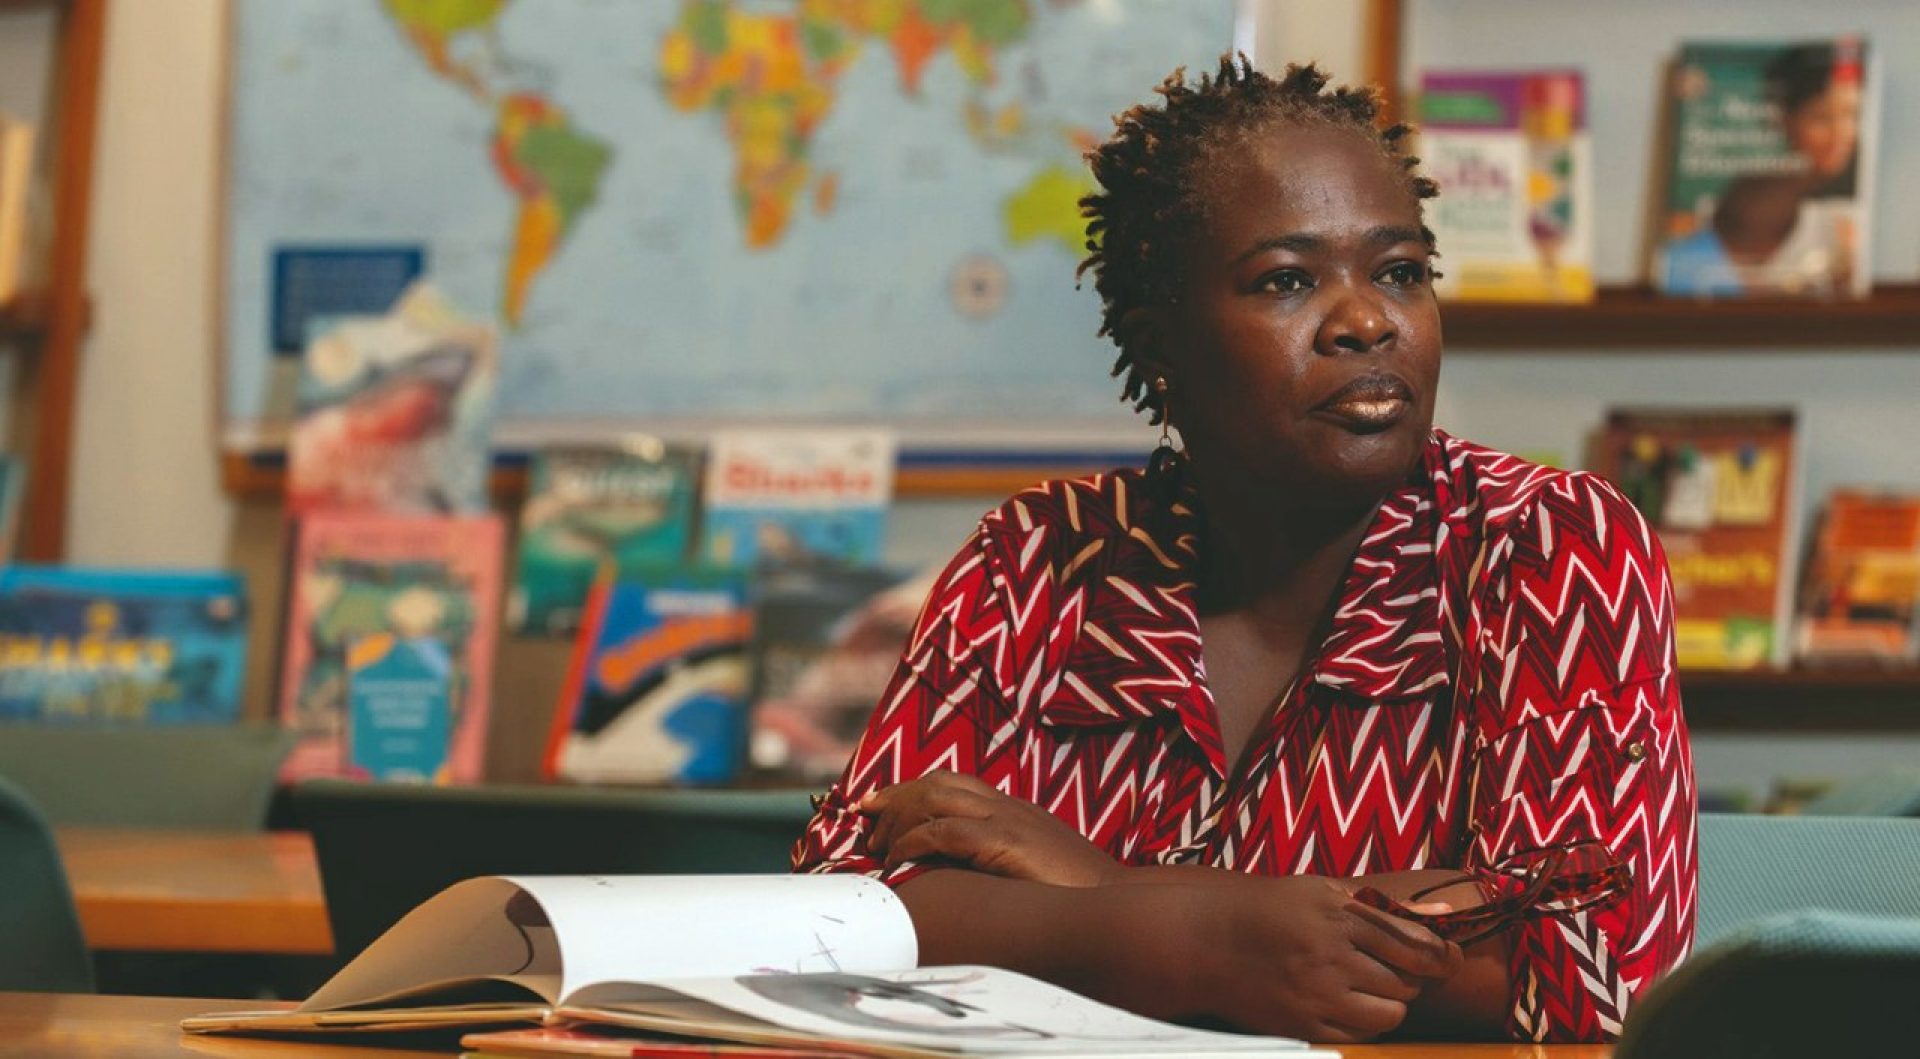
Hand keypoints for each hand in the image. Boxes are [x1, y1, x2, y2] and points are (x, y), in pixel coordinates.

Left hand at [859, 771, 1123, 886]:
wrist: (1118, 902)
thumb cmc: (1076, 897)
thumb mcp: (1031, 869)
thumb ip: (998, 862)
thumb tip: (955, 875)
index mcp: (1012, 809)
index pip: (951, 783)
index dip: (909, 790)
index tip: (876, 806)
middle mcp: (1007, 806)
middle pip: (936, 783)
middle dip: (894, 798)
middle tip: (866, 820)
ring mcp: (1008, 820)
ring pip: (936, 798)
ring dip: (899, 819)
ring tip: (879, 845)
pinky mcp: (1008, 841)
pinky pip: (947, 832)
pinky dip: (915, 841)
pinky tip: (899, 860)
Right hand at [1180, 873, 1464, 1041]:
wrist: (1213, 941)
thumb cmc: (1272, 910)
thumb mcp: (1319, 890)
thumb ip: (1374, 904)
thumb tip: (1435, 917)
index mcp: (1338, 915)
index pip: (1414, 944)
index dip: (1443, 955)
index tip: (1451, 959)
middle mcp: (1331, 955)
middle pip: (1407, 981)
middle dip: (1415, 978)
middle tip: (1405, 971)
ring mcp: (1318, 993)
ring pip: (1392, 1012)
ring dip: (1395, 1002)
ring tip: (1379, 989)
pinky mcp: (1305, 1024)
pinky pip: (1362, 1033)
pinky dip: (1368, 1022)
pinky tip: (1355, 1005)